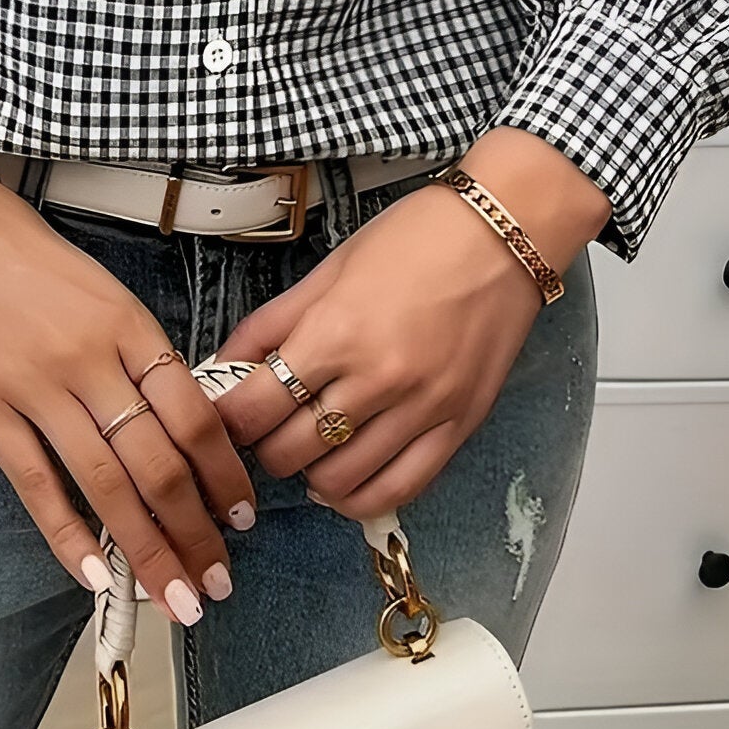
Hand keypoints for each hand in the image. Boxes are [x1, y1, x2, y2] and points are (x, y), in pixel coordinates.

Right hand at [0, 115, 255, 623]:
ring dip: (147, 550)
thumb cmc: (35, 268)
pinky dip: (71, 538)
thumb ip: (145, 360)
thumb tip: (190, 434)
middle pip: (158, 463)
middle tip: (216, 583)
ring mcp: (36, 390)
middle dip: (194, 533)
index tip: (241, 519)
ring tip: (174, 596)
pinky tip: (99, 577)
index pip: (194, 415)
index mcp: (129, 327)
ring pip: (106, 486)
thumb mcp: (108, 297)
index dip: (224, 476)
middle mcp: (89, 361)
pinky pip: (38, 487)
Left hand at [210, 131, 609, 518]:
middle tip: (266, 427)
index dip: (228, 419)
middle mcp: (377, 378)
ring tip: (307, 449)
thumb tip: (224, 362)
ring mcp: (423, 408)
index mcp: (336, 331)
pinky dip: (363, 497)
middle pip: (290, 452)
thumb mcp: (331, 268)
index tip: (227, 413)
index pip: (255, 408)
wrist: (504, 231)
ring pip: (341, 482)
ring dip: (310, 474)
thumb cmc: (416, 237)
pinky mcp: (460, 425)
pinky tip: (346, 478)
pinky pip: (402, 488)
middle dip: (264, 446)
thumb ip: (273, 321)